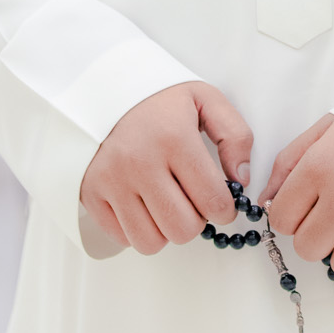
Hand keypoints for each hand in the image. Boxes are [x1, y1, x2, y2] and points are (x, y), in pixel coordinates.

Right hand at [80, 83, 251, 253]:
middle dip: (196, 221)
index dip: (225, 210)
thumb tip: (242, 179)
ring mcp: (112, 180)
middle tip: (192, 201)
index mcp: (174, 138)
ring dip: (166, 230)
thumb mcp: (206, 100)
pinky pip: (122, 238)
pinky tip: (144, 205)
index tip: (221, 203)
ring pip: (151, 242)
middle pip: (182, 229)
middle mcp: (140, 162)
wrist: (105, 90)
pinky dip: (138, 230)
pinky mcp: (91, 193)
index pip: (213, 201)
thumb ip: (235, 136)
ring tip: (167, 204)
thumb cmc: (159, 101)